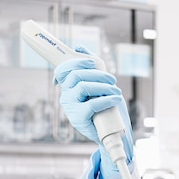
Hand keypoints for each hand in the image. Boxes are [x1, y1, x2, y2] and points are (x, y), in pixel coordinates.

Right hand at [53, 48, 133, 166]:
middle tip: (112, 79)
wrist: (110, 131)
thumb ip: (88, 65)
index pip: (62, 70)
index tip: (91, 62)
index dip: (76, 62)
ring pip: (83, 87)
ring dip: (103, 86)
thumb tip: (79, 47)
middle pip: (76, 75)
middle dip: (97, 74)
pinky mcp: (78, 119)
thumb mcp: (97, 83)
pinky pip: (92, 104)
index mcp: (67, 86)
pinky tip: (115, 99)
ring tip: (116, 91)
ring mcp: (71, 108)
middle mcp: (66, 96)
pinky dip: (106, 100)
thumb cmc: (103, 106)